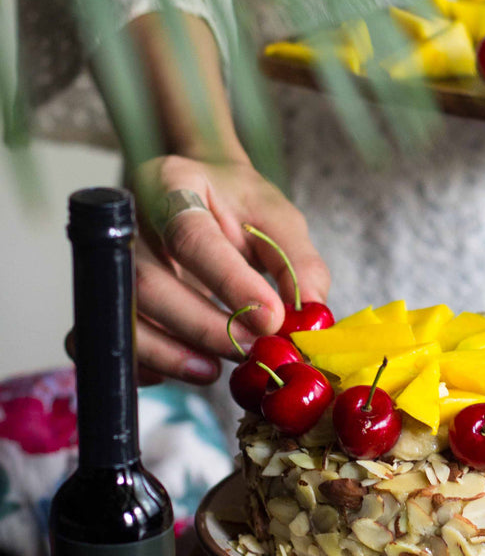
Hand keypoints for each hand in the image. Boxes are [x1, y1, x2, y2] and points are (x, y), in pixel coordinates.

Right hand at [127, 153, 329, 384]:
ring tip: (214, 370)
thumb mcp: (277, 218)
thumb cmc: (237, 203)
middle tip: (249, 349)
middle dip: (202, 328)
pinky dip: (141, 363)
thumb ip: (298, 261)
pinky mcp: (106, 294)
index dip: (230, 282)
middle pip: (149, 284)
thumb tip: (310, 313)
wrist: (198, 191)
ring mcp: (111, 259)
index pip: (191, 236)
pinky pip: (103, 336)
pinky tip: (182, 369)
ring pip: (123, 315)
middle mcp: (131, 220)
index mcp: (174, 185)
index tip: (271, 318)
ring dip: (170, 354)